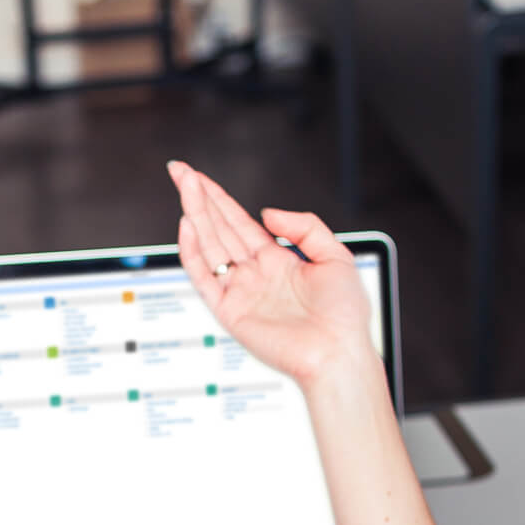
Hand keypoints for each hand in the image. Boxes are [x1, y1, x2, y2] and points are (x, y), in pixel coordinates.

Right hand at [166, 160, 380, 387]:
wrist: (339, 354)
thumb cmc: (345, 316)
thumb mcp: (336, 256)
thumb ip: (304, 227)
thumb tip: (266, 212)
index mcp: (277, 261)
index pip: (239, 222)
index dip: (219, 198)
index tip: (199, 176)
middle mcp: (254, 274)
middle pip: (218, 228)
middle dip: (199, 198)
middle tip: (179, 170)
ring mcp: (240, 292)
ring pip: (209, 245)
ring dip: (194, 214)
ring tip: (184, 186)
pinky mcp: (230, 312)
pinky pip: (204, 278)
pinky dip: (192, 253)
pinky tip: (187, 227)